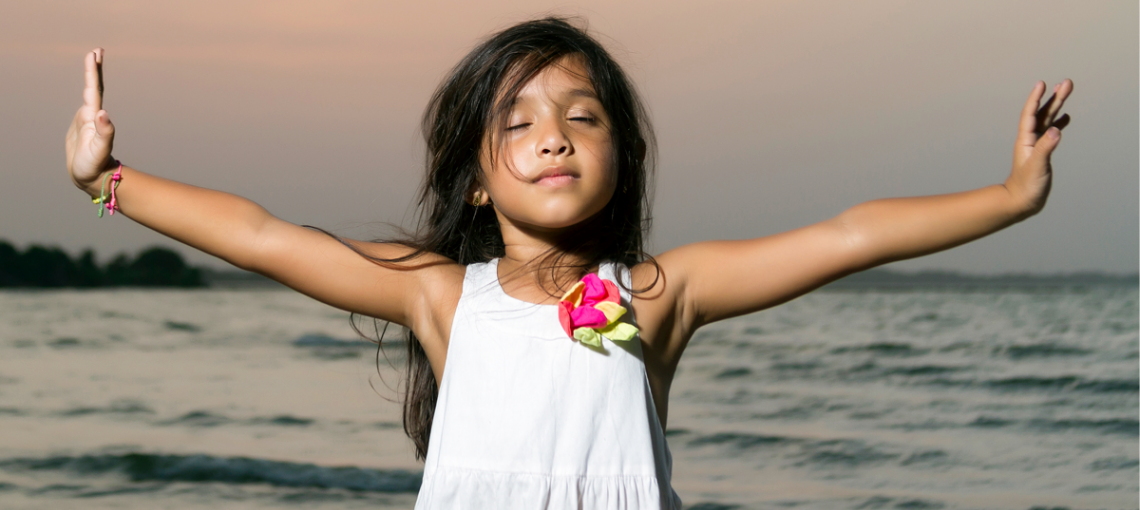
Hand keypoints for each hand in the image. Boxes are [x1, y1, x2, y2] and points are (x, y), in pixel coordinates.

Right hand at [65, 48, 116, 194]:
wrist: (92, 176)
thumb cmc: (96, 165)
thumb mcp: (100, 150)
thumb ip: (104, 133)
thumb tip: (103, 113)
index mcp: (94, 117)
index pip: (94, 90)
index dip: (93, 73)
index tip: (94, 55)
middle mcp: (92, 115)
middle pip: (94, 88)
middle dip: (94, 69)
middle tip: (97, 51)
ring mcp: (86, 120)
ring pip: (90, 94)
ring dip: (92, 77)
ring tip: (93, 60)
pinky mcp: (81, 126)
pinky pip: (85, 104)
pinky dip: (87, 92)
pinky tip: (89, 88)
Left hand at [1005, 79, 1071, 216]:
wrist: (1021, 201)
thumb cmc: (1026, 186)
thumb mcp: (1037, 165)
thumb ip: (1045, 148)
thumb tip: (1056, 130)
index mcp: (1026, 140)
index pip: (1031, 114)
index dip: (1036, 99)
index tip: (1042, 83)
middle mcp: (1030, 139)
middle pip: (1043, 113)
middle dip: (1054, 97)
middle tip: (1067, 82)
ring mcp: (1036, 145)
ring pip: (1048, 120)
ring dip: (1057, 106)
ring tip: (1065, 91)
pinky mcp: (1042, 152)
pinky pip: (1051, 132)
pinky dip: (1058, 123)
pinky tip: (1065, 118)